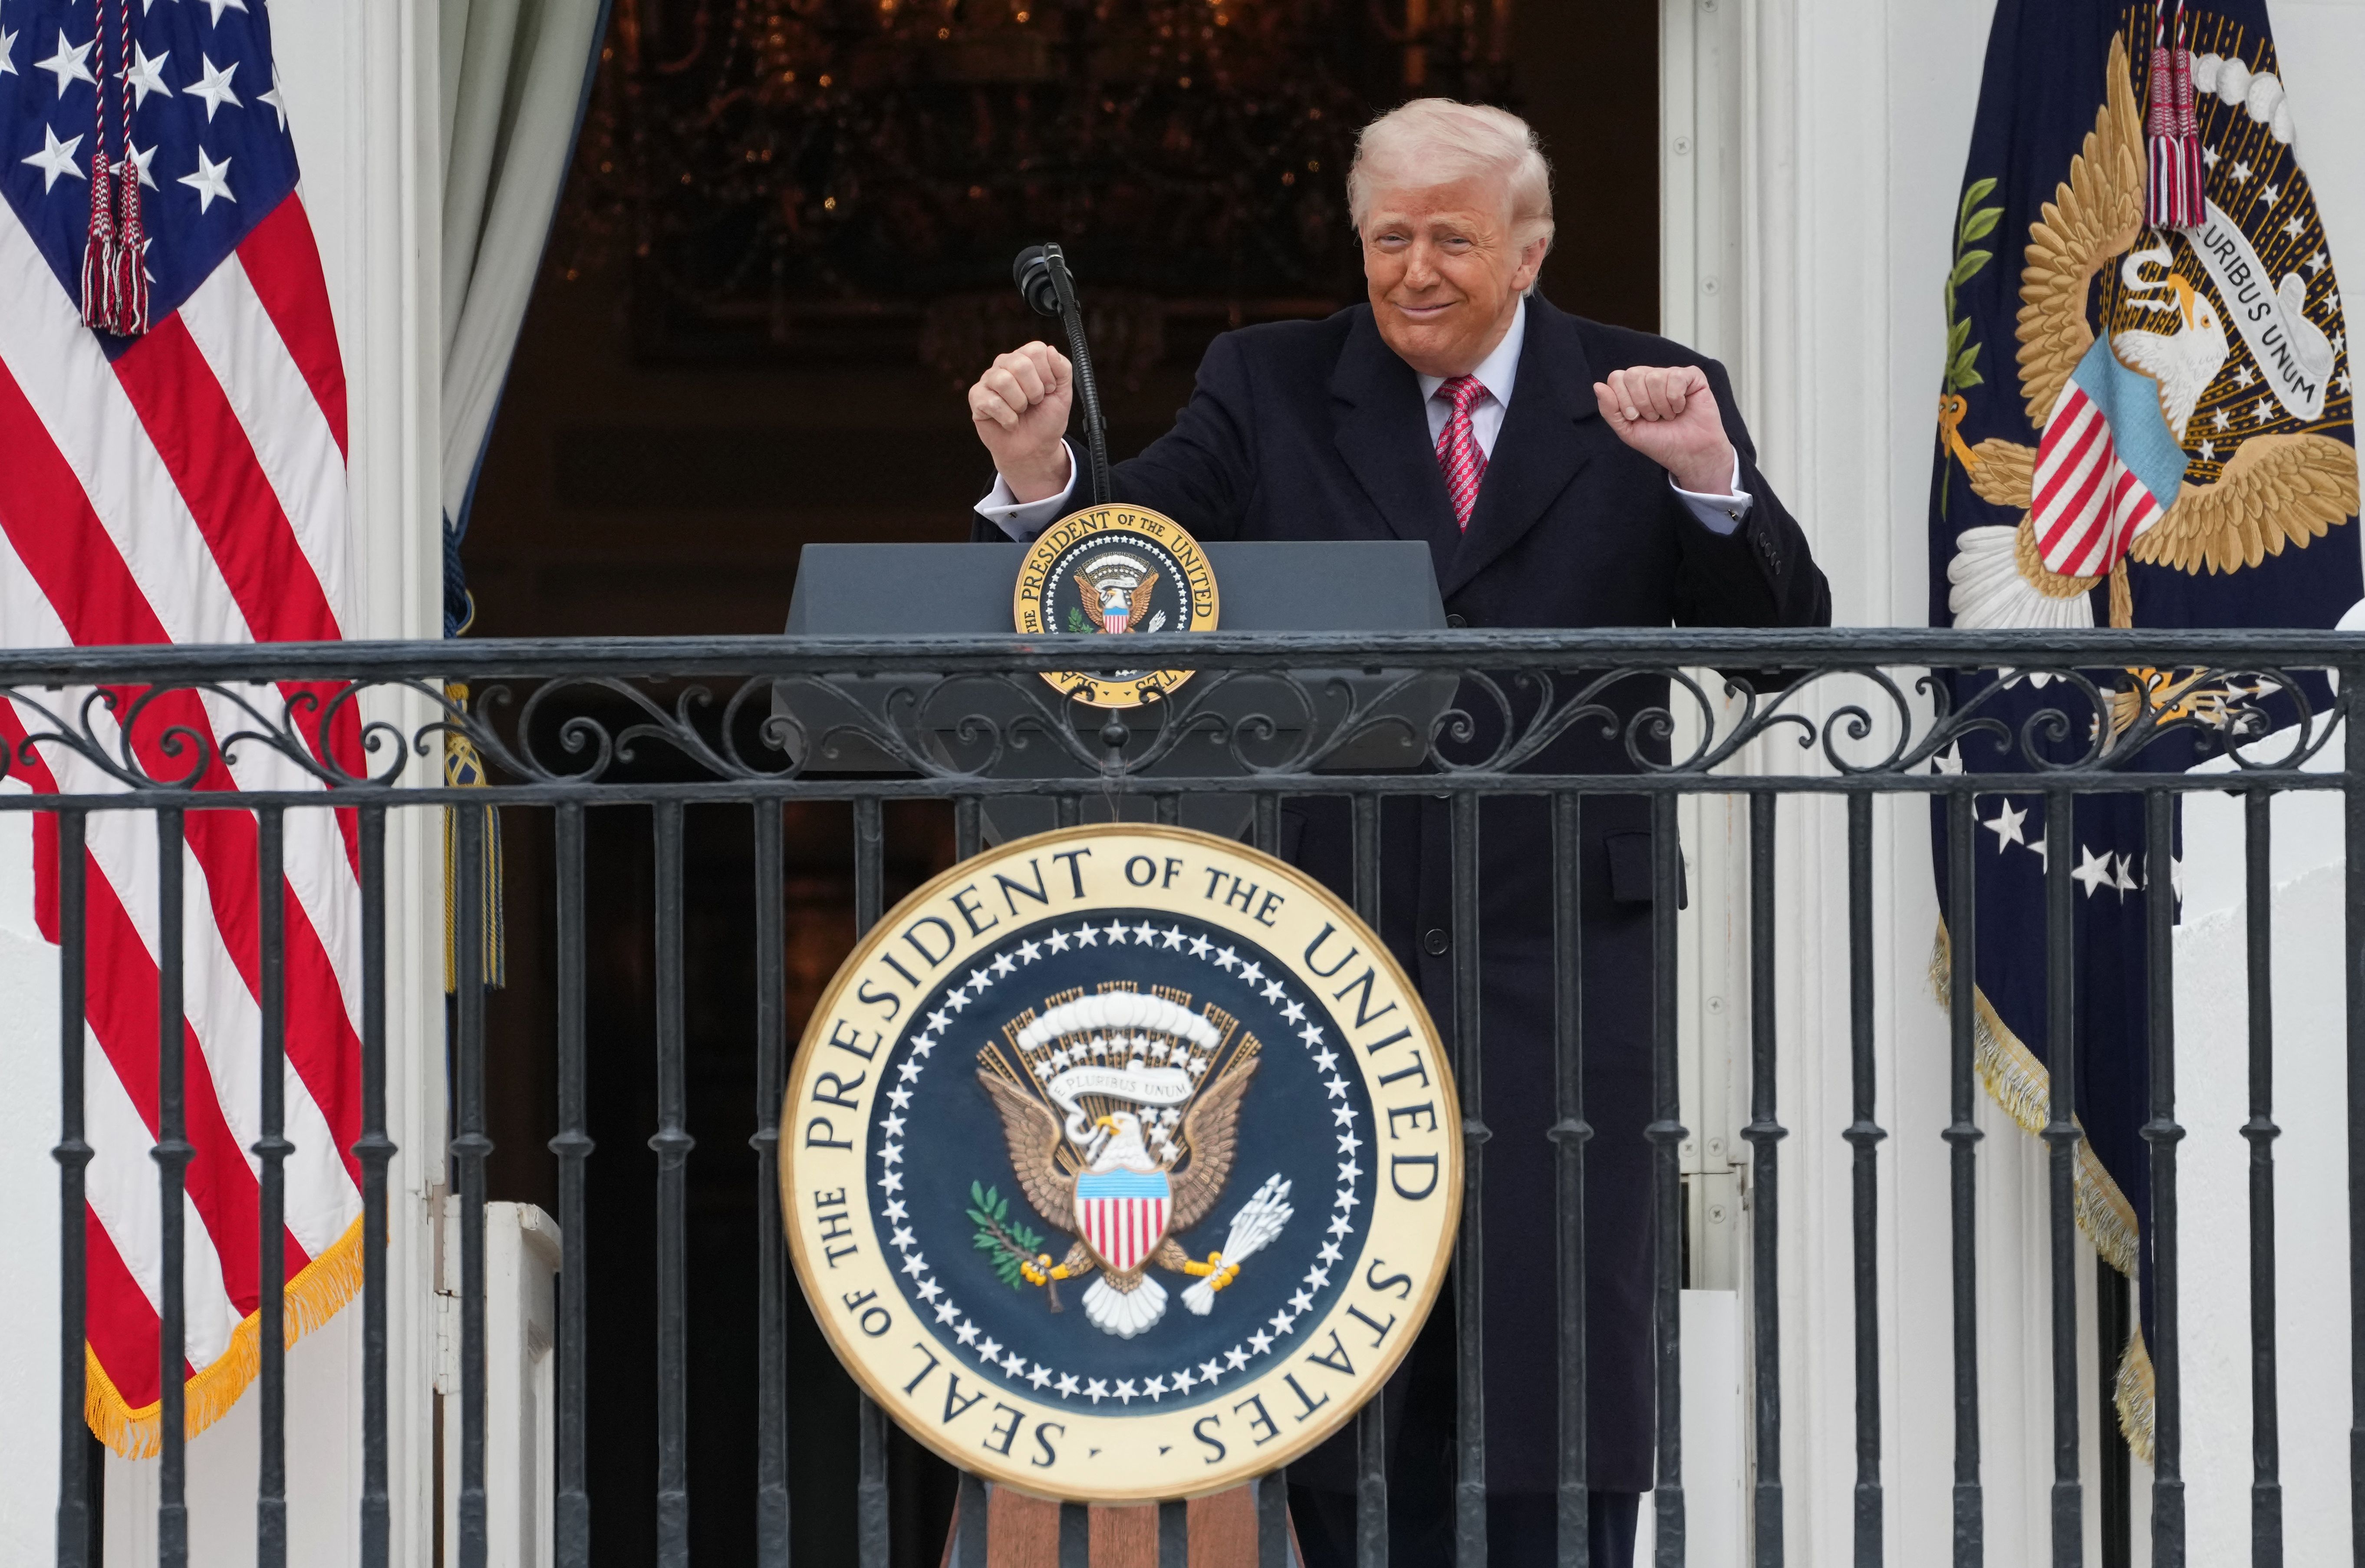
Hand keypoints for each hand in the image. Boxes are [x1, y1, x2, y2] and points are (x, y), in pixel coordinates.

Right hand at [969, 341, 1075, 502]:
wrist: (1034, 449)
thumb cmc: (1046, 419)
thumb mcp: (1063, 393)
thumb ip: (1063, 369)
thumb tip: (1050, 349)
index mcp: (1025, 358)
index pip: (1036, 350)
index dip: (1047, 374)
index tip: (1049, 390)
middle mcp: (1005, 364)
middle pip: (1019, 364)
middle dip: (1035, 390)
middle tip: (1035, 403)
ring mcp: (988, 380)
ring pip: (1003, 380)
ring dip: (1020, 404)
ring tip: (1021, 411)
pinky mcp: (976, 398)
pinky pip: (992, 402)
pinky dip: (1008, 418)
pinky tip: (1010, 423)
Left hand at [1593, 365, 1737, 495]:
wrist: (1688, 453)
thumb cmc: (1659, 441)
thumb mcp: (1627, 430)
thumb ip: (1609, 409)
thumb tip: (1597, 385)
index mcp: (1633, 388)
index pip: (1617, 377)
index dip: (1624, 400)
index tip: (1635, 417)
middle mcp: (1650, 377)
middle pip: (1633, 374)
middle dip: (1642, 403)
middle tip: (1653, 417)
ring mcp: (1671, 374)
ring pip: (1655, 377)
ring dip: (1661, 405)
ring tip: (1669, 416)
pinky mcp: (1692, 376)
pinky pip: (1676, 377)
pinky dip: (1676, 399)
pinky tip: (1681, 408)